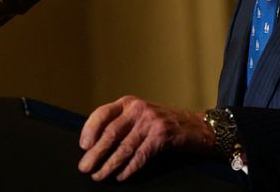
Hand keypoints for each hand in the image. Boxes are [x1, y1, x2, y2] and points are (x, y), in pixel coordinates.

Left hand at [77, 95, 215, 181]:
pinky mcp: (162, 135)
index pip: (102, 113)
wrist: (196, 127)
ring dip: (109, 165)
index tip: (83, 146)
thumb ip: (121, 124)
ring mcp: (151, 121)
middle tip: (85, 168)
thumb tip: (93, 146)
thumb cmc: (164, 124)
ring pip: (124, 147)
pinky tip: (121, 176)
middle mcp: (138, 109)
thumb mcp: (140, 116)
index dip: (89, 130)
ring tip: (99, 176)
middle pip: (111, 133)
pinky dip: (129, 169)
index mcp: (129, 103)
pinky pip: (140, 156)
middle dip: (95, 153)